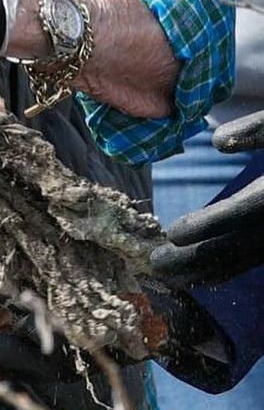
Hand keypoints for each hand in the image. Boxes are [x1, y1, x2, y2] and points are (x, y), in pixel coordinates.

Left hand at [151, 110, 263, 286]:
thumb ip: (257, 130)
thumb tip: (218, 142)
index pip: (243, 212)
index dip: (209, 225)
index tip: (174, 234)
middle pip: (238, 246)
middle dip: (196, 259)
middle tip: (155, 267)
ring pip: (245, 259)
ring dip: (207, 270)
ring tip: (171, 279)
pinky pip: (254, 259)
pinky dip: (229, 269)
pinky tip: (205, 277)